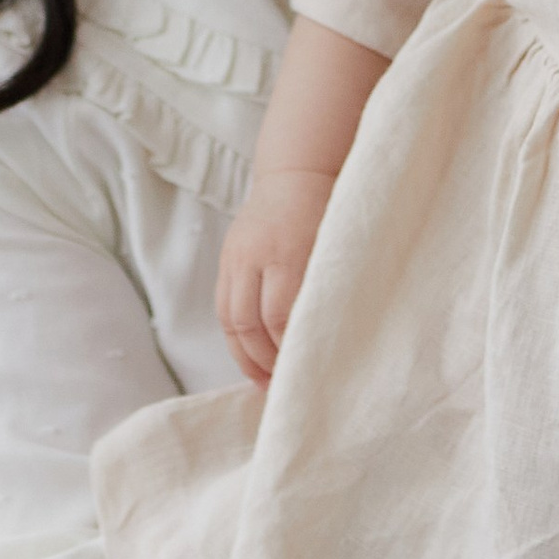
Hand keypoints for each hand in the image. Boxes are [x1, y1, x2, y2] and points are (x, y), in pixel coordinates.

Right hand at [216, 169, 334, 386]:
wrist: (297, 172)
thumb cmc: (329, 210)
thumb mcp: (335, 246)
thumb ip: (327, 288)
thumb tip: (329, 340)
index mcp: (287, 251)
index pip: (279, 316)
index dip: (288, 349)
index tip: (305, 371)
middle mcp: (254, 255)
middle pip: (248, 323)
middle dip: (263, 361)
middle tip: (281, 385)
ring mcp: (235, 257)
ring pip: (229, 319)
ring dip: (244, 354)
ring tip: (262, 379)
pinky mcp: (226, 259)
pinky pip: (223, 306)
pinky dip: (234, 335)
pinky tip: (250, 353)